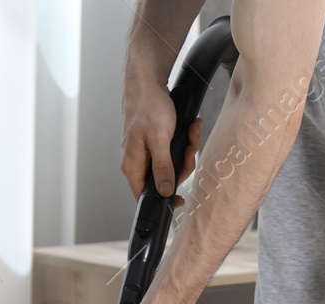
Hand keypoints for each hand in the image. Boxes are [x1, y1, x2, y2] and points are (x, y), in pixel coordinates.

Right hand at [120, 76, 202, 203]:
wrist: (147, 82)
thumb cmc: (148, 106)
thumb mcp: (159, 139)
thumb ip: (162, 168)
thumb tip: (165, 192)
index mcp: (132, 165)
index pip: (143, 195)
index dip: (162, 200)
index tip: (180, 199)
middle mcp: (138, 161)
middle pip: (164, 180)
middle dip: (182, 165)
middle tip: (189, 148)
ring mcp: (147, 152)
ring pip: (172, 164)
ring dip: (187, 149)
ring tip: (191, 132)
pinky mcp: (156, 143)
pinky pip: (174, 151)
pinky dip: (185, 140)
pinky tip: (190, 127)